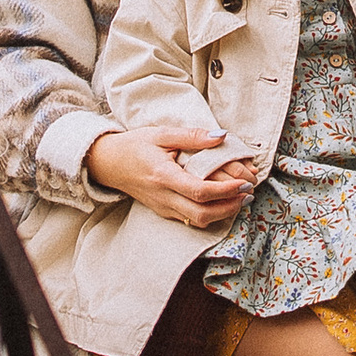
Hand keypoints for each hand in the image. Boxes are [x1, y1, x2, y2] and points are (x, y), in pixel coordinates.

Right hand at [88, 124, 256, 229]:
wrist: (108, 164)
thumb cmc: (135, 146)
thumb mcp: (161, 133)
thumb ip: (192, 136)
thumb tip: (221, 137)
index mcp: (163, 176)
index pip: (199, 192)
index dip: (225, 191)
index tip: (243, 183)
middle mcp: (163, 197)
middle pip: (201, 214)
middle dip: (229, 207)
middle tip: (248, 193)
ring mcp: (163, 208)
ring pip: (197, 221)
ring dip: (223, 213)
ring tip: (240, 198)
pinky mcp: (164, 211)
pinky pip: (190, 220)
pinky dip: (211, 214)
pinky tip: (222, 202)